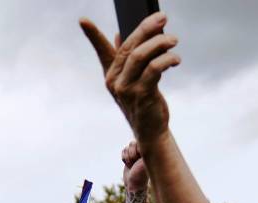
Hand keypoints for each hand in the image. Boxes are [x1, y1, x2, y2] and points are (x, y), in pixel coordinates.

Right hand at [81, 13, 178, 145]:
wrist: (151, 131)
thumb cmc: (143, 102)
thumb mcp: (132, 79)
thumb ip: (125, 59)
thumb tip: (117, 35)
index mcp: (111, 75)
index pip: (102, 50)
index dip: (93, 35)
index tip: (82, 20)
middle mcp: (115, 81)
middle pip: (128, 47)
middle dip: (146, 29)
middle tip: (162, 17)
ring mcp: (127, 89)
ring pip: (141, 55)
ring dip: (160, 43)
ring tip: (173, 40)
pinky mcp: (142, 95)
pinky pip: (154, 68)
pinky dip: (166, 59)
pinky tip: (175, 59)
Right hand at [122, 140, 147, 193]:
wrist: (133, 185)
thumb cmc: (140, 176)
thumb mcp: (143, 164)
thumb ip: (145, 153)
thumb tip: (146, 150)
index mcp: (151, 150)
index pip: (139, 142)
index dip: (137, 152)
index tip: (140, 161)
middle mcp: (145, 150)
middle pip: (132, 143)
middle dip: (131, 155)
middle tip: (135, 164)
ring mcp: (137, 152)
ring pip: (127, 147)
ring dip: (127, 158)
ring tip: (132, 165)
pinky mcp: (130, 154)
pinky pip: (123, 150)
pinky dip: (124, 158)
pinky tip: (129, 165)